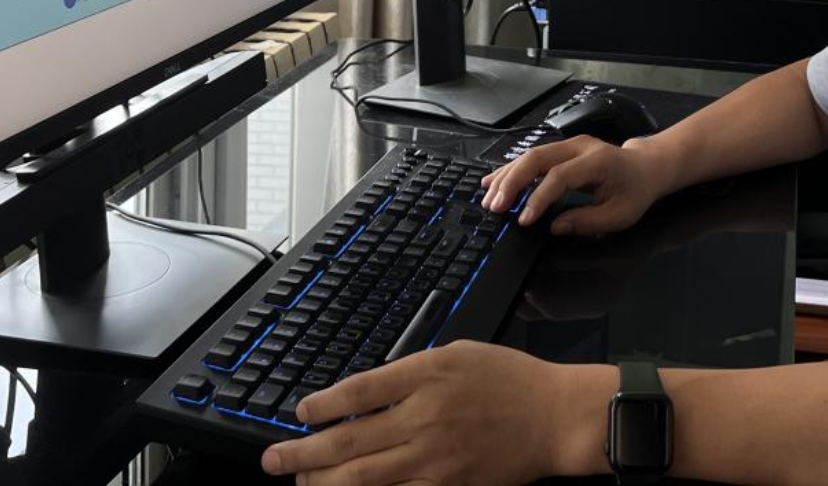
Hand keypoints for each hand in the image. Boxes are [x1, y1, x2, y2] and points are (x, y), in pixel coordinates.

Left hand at [261, 341, 568, 484]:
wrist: (554, 417)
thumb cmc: (511, 380)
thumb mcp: (459, 354)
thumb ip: (412, 371)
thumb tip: (364, 394)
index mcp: (428, 376)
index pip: (358, 393)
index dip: (320, 406)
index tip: (300, 413)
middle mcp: (425, 418)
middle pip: (348, 442)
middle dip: (302, 453)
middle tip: (273, 459)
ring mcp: (435, 459)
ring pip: (362, 479)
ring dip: (322, 483)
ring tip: (299, 481)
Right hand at [479, 134, 665, 235]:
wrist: (645, 168)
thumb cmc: (635, 191)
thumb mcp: (621, 214)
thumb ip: (589, 221)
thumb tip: (557, 227)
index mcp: (598, 161)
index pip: (560, 176)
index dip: (539, 198)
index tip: (524, 220)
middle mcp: (580, 147)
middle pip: (538, 158)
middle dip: (512, 183)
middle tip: (496, 207)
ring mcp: (569, 145)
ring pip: (530, 155)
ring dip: (506, 177)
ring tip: (489, 199)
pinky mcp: (561, 150)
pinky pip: (532, 158)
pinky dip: (511, 170)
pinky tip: (493, 182)